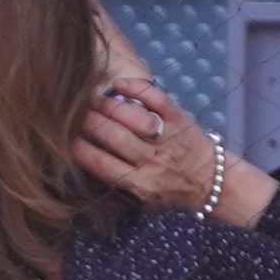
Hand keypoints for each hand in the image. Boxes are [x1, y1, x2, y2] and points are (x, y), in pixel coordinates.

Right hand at [75, 76, 271, 223]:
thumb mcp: (142, 194)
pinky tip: (118, 85)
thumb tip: (86, 153)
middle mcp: (151, 160)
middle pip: (111, 135)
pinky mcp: (179, 118)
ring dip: (107, 105)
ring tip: (95, 102)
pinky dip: (134, 88)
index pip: (98, 163)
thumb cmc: (170, 188)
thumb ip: (117, 176)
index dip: (78, 148)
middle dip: (89, 121)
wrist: (211, 180)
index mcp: (138, 182)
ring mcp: (166, 138)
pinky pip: (154, 98)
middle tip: (77, 114)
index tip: (69, 139)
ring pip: (129, 116)